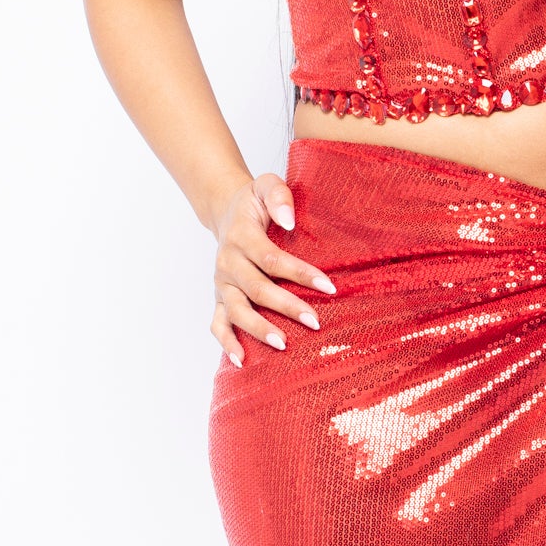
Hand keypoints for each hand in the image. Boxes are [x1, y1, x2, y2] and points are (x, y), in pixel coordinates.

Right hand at [209, 172, 335, 366]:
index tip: (328, 287)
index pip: (271, 259)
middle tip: (315, 322)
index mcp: (241, 236)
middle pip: (256, 289)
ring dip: (258, 329)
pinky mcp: (219, 298)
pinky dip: (226, 343)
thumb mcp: (264, 185)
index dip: (299, 273)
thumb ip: (278, 196)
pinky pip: (217, 324)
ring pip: (236, 310)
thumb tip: (289, 221)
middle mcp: (228, 262)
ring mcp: (222, 284)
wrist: (225, 211)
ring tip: (283, 344)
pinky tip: (242, 361)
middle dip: (286, 306)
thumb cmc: (253, 202)